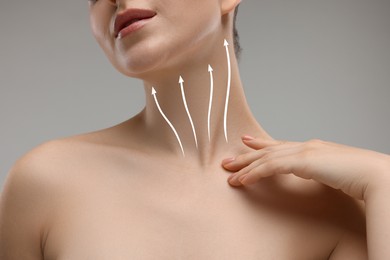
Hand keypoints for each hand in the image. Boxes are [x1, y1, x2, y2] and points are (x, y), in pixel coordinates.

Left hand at [222, 136, 389, 199]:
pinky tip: (244, 180)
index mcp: (313, 148)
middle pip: (269, 150)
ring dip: (246, 166)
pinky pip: (271, 167)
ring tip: (229, 173)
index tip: (248, 141)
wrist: (374, 175)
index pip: (281, 145)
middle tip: (228, 160)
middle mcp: (305, 146)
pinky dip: (255, 173)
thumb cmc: (359, 177)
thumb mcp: (333, 172)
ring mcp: (304, 151)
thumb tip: (312, 174)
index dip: (262, 144)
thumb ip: (319, 170)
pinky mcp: (303, 161)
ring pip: (266, 158)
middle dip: (247, 156)